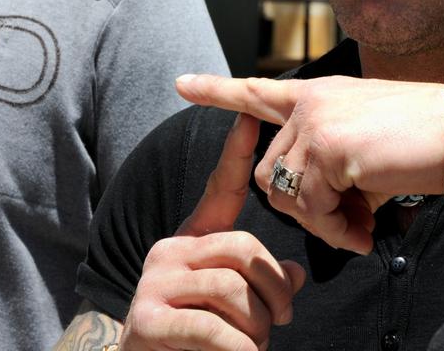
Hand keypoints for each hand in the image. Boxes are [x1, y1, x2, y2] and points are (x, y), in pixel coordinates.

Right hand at [119, 113, 305, 350]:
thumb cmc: (196, 341)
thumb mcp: (234, 305)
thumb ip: (261, 283)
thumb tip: (294, 275)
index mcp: (191, 240)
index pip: (219, 189)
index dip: (235, 153)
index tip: (250, 116)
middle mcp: (169, 251)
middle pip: (244, 248)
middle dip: (274, 292)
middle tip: (280, 321)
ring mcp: (155, 283)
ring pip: (234, 290)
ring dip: (258, 328)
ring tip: (254, 346)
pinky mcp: (149, 320)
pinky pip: (214, 328)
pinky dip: (240, 350)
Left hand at [176, 75, 443, 254]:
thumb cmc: (427, 142)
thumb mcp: (369, 146)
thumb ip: (335, 166)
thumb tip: (328, 212)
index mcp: (319, 95)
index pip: (258, 91)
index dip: (218, 91)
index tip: (182, 84)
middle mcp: (310, 102)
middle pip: (268, 172)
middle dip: (303, 210)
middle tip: (348, 226)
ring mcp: (316, 120)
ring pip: (283, 192)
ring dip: (319, 223)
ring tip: (360, 227)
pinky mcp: (328, 145)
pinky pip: (311, 207)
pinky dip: (336, 229)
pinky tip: (366, 227)